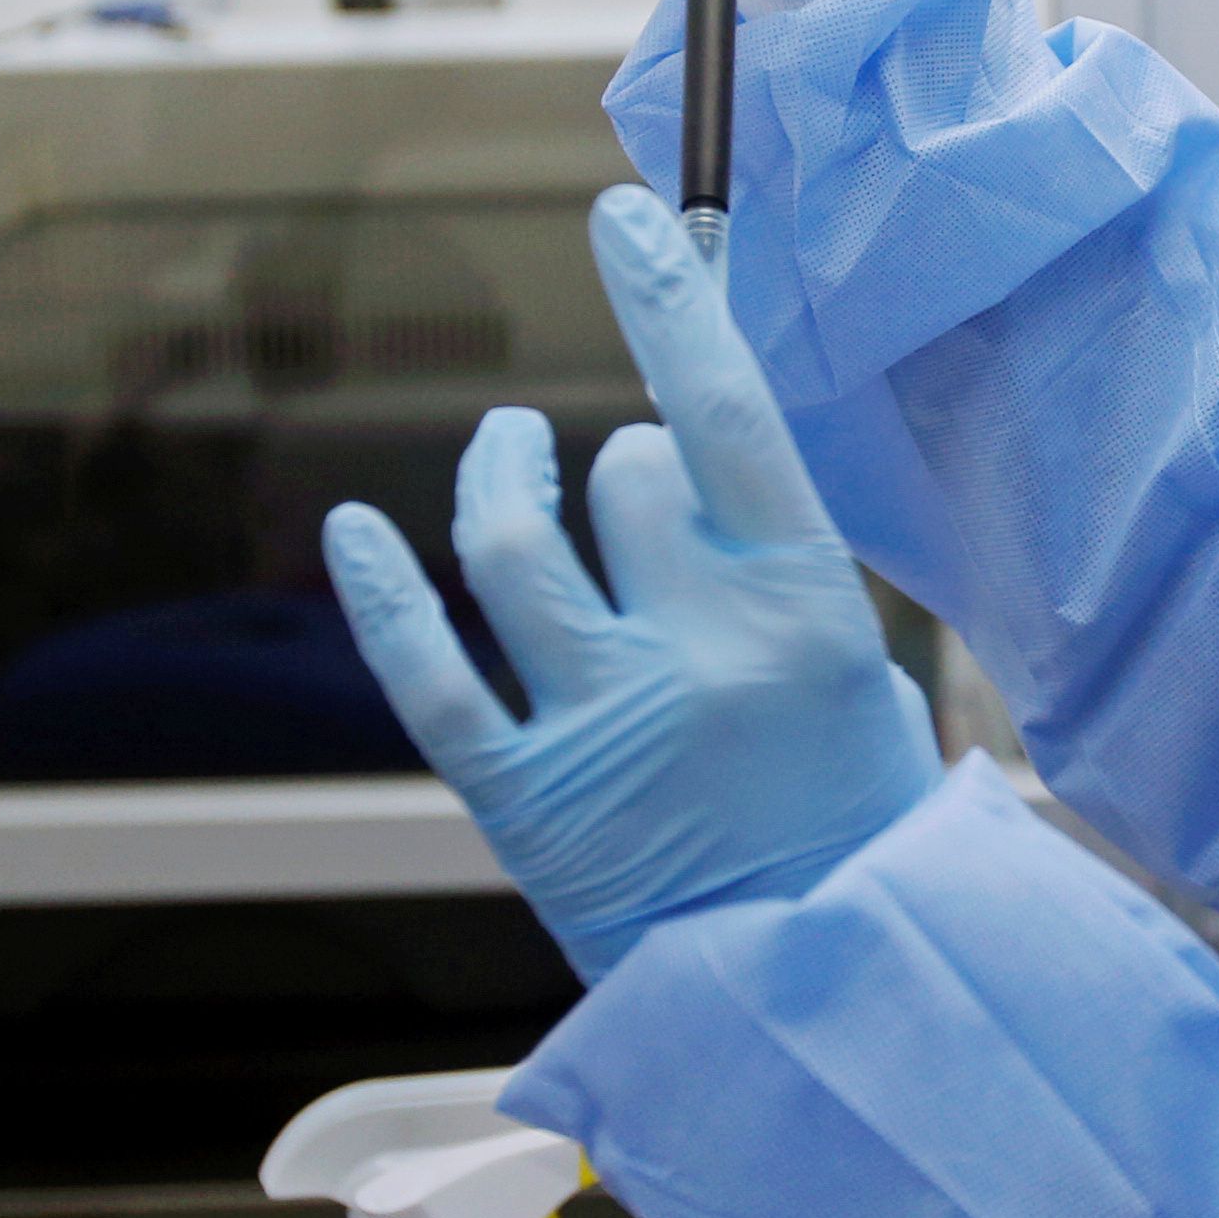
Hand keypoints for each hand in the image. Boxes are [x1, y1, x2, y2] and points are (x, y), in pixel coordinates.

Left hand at [325, 185, 943, 977]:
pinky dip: (382, 591)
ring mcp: (602, 724)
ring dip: (504, 480)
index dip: (668, 302)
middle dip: (623, 465)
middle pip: (622, 474)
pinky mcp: (523, 799)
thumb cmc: (850, 832)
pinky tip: (358, 531)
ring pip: (513, 543)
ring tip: (509, 457)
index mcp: (804, 610)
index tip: (628, 220)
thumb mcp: (859, 675)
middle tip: (641, 498)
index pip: (722, 412)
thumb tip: (677, 463)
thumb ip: (768, 570)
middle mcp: (696, 652)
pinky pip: (426, 671)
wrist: (829, 996)